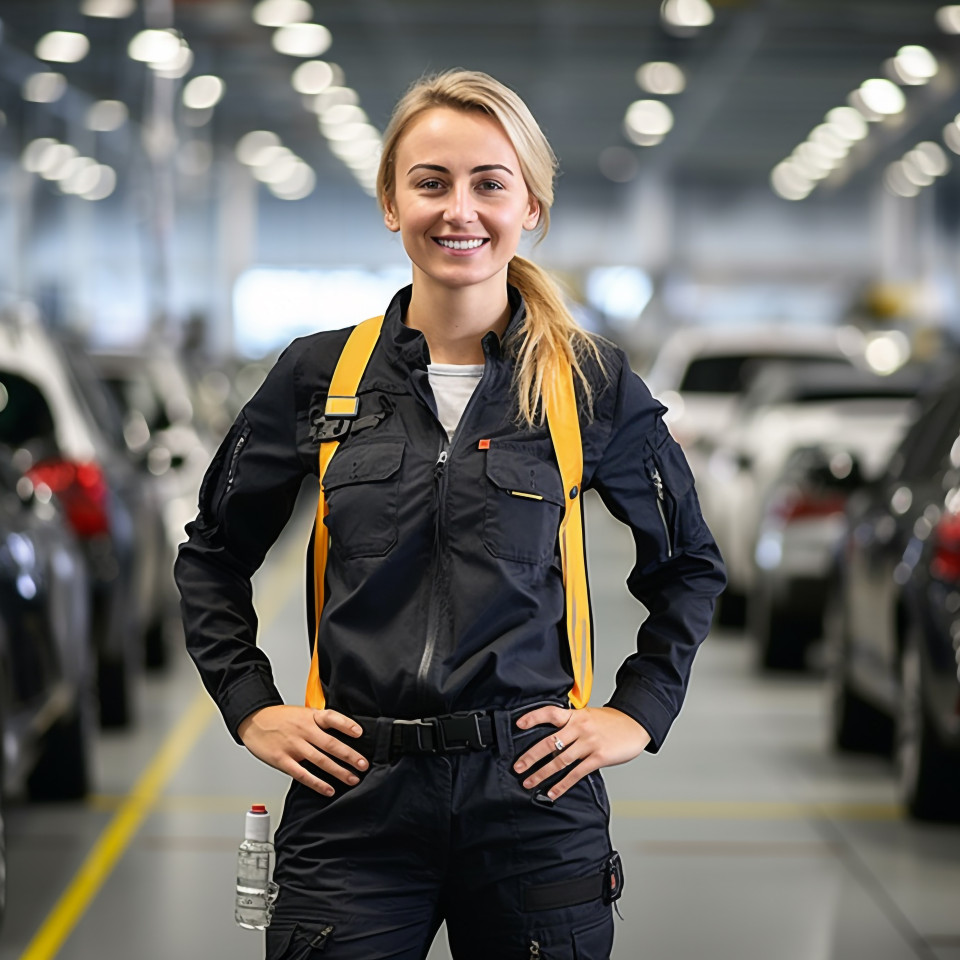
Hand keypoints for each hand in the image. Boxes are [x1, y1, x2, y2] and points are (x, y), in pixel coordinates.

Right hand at [237, 705, 367, 795]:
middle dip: (349, 755)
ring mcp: (293, 746)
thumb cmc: (280, 718)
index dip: (346, 724)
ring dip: (338, 771)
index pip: (331, 717)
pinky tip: (328, 789)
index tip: (359, 733)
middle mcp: (303, 730)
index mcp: (310, 716)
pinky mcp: (282, 760)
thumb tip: (342, 732)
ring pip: (320, 760)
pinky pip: (302, 774)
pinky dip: (317, 783)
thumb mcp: (302, 713)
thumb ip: (319, 722)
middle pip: (330, 743)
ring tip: (352, 779)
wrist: (253, 720)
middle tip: (363, 764)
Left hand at [512, 705, 650, 801]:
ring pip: (560, 761)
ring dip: (542, 774)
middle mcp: (580, 728)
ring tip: (529, 782)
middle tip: (518, 767)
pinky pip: (576, 773)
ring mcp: (589, 743)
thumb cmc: (611, 722)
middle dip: (531, 756)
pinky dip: (562, 785)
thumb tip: (551, 736)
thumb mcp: (588, 715)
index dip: (533, 717)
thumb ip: (571, 723)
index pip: (549, 712)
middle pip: (549, 742)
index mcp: (575, 715)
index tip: (519, 725)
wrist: (635, 724)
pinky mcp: (598, 757)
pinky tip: (553, 792)